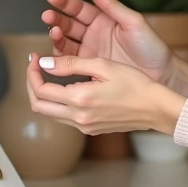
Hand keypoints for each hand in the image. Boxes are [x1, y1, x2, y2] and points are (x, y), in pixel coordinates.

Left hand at [26, 53, 186, 135]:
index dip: (32, 73)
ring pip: (50, 114)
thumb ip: (71, 64)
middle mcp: (78, 118)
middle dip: (32, 85)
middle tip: (35, 67)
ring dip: (43, 95)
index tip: (35, 58)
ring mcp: (84, 127)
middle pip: (38, 106)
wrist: (156, 108)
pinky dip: (57, 102)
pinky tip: (65, 87)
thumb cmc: (135, 84)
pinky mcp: (91, 129)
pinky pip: (64, 117)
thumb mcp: (103, 65)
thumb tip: (44, 63)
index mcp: (80, 99)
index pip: (41, 90)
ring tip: (48, 74)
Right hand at [41, 0, 174, 83]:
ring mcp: (90, 51)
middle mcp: (94, 34)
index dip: (65, 2)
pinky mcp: (89, 68)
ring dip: (56, 36)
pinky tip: (54, 53)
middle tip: (48, 16)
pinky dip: (59, 57)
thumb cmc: (151, 47)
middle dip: (56, 19)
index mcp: (104, 19)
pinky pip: (70, 61)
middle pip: (68, 24)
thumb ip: (111, 4)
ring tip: (53, 32)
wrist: (161, 75)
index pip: (79, 8)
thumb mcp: (133, 21)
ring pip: (66, 41)